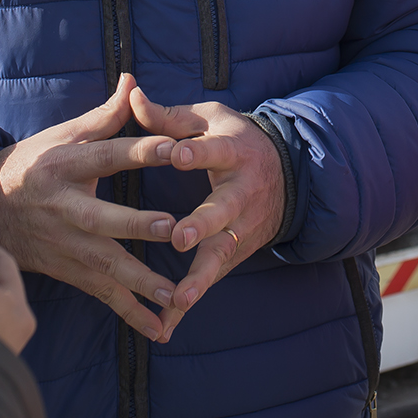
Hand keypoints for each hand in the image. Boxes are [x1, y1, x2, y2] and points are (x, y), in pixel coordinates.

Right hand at [0, 73, 179, 341]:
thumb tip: (133, 81)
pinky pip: (103, 294)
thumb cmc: (36, 163)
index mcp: (65, 166)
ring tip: (175, 291)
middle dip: (137, 225)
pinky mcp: (70, 271)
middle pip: (103, 218)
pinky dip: (131, 314)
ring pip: (105, 263)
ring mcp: (66, 244)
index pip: (106, 156)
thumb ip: (105, 114)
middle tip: (175, 226)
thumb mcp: (64, 135)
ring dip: (141, 279)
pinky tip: (161, 327)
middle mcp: (64, 207)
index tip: (175, 147)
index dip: (139, 151)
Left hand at [129, 88, 285, 334]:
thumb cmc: (233, 140)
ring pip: (221, 254)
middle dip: (204, 224)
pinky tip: (168, 325)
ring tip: (180, 298)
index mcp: (234, 152)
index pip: (216, 151)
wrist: (287, 175)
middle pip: (223, 210)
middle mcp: (242, 193)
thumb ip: (168, 116)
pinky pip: (211, 279)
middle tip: (180, 236)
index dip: (198, 153)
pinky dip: (191, 303)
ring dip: (201, 277)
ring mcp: (240, 228)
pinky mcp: (234, 253)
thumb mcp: (208, 121)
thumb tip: (130, 93)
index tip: (178, 155)